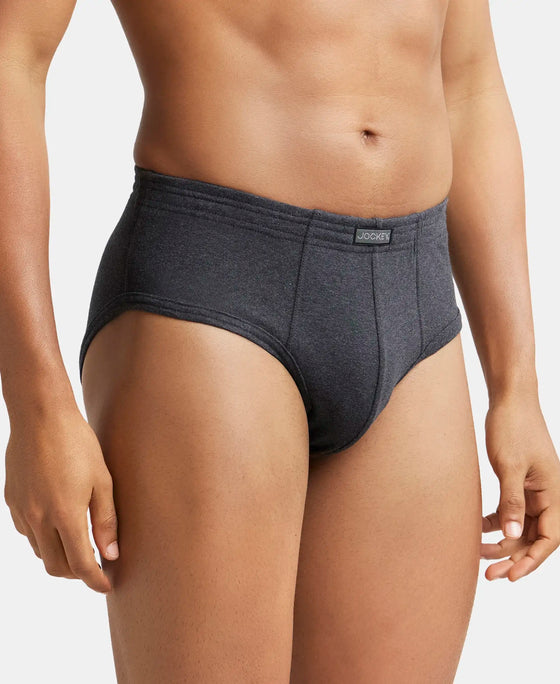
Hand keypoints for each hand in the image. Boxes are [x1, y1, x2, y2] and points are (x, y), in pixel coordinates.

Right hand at [3, 401, 118, 593]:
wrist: (40, 416)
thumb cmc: (77, 443)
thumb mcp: (102, 480)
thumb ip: (106, 520)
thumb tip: (110, 554)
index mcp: (65, 515)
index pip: (80, 564)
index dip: (95, 580)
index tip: (107, 586)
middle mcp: (39, 519)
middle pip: (57, 566)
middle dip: (77, 573)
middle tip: (97, 565)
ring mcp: (22, 511)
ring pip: (40, 551)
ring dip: (60, 556)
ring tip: (80, 543)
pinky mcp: (12, 500)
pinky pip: (27, 532)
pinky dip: (44, 537)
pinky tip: (58, 522)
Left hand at [481, 393, 559, 580]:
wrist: (509, 399)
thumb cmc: (513, 427)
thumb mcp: (509, 466)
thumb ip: (511, 501)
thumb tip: (511, 536)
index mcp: (554, 494)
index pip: (549, 539)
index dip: (532, 560)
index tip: (510, 576)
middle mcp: (548, 495)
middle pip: (534, 538)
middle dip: (514, 558)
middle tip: (490, 575)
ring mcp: (534, 490)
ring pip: (521, 527)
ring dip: (503, 543)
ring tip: (479, 556)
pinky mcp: (518, 483)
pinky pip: (510, 512)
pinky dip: (496, 523)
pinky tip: (478, 529)